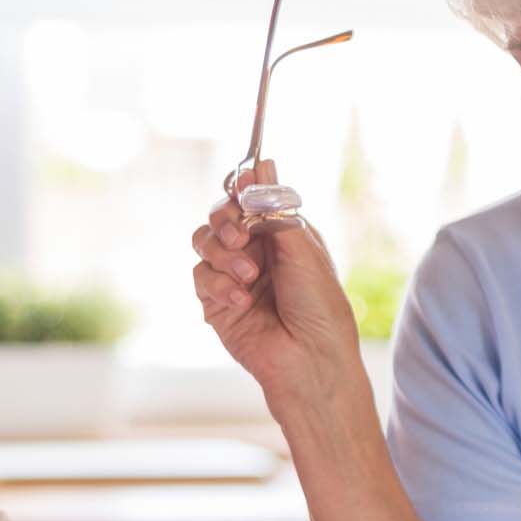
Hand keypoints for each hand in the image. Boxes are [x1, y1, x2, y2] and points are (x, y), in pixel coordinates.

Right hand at [190, 159, 364, 409]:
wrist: (311, 358)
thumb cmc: (319, 305)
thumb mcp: (302, 247)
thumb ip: (275, 206)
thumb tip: (264, 162)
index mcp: (281, 234)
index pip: (249, 199)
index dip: (241, 188)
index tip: (241, 183)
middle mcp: (256, 251)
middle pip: (220, 215)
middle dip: (226, 221)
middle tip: (241, 236)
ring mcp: (234, 276)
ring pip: (204, 242)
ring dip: (222, 254)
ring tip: (248, 276)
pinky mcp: (216, 302)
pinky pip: (201, 277)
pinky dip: (219, 284)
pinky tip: (242, 300)